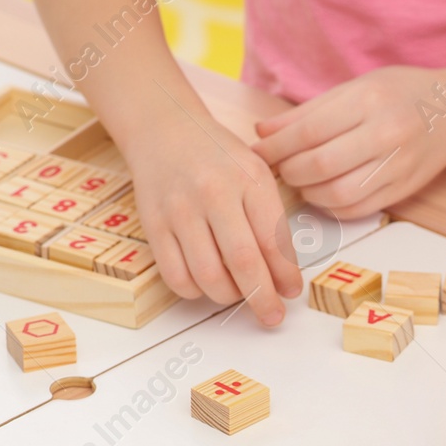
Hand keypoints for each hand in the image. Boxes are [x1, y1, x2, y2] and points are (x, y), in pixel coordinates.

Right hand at [121, 104, 299, 323]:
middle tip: (272, 316)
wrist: (165, 130)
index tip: (291, 293)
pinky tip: (205, 284)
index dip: (284, 275)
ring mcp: (180, 209)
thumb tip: (285, 279)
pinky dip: (194, 291)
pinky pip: (175, 276)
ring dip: (228, 296)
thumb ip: (271, 221)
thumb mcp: (256, 175)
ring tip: (237, 292)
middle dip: (262, 298)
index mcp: (249, 179)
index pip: (272, 238)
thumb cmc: (219, 158)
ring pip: (207, 275)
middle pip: (243, 261)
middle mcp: (214, 193)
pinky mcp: (153, 224)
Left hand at [253, 67, 445, 217]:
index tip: (259, 152)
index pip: (308, 131)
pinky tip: (325, 193)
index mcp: (369, 101)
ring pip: (337, 194)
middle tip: (282, 167)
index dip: (276, 147)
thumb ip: (307, 112)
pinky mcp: (404, 189)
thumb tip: (262, 133)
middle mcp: (386, 133)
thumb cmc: (400, 94)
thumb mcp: (354, 88)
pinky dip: (332, 207)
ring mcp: (398, 165)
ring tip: (303, 181)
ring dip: (309, 192)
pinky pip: (358, 209)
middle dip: (290, 171)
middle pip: (320, 165)